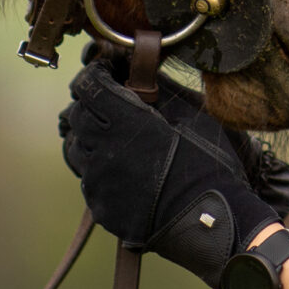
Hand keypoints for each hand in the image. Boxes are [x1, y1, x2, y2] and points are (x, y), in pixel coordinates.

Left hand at [58, 59, 281, 286]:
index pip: (87, 86)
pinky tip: (123, 169)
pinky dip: (98, 168)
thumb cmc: (208, 163)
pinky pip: (88, 179)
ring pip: (77, 149)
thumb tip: (136, 66)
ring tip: (114, 137)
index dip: (94, 74)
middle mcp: (104, 151)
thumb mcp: (190, 114)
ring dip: (90, 137)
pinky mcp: (101, 208)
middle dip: (89, 104)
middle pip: (76, 116)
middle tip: (111, 102)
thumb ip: (157, 87)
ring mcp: (99, 183)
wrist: (212, 222)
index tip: (106, 71)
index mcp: (125, 122)